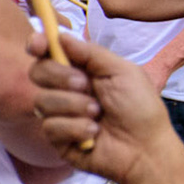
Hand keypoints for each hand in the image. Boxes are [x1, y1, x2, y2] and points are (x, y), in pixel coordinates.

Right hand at [27, 34, 183, 183]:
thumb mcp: (123, 72)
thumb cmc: (140, 108)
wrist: (146, 148)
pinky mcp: (58, 138)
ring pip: (42, 100)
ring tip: (98, 114)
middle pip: (38, 72)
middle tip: (86, 85)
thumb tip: (61, 35)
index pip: (49, 53)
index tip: (38, 44)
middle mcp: (67, 89)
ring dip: (74, 106)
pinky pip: (50, 126)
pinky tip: (94, 133)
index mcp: (82, 70)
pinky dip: (75, 128)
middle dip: (60, 77)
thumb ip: (92, 53)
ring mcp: (60, 114)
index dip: (39, 45)